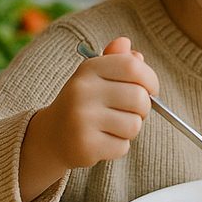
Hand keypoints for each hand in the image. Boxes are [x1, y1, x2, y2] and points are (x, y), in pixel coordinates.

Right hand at [19, 36, 158, 201]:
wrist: (51, 135)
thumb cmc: (83, 101)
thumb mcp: (96, 76)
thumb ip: (119, 61)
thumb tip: (137, 55)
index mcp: (89, 68)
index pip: (133, 67)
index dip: (150, 79)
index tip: (151, 89)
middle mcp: (82, 91)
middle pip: (139, 98)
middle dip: (143, 108)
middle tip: (131, 112)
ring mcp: (82, 119)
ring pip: (134, 125)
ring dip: (131, 129)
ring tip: (113, 126)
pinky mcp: (84, 146)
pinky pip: (123, 146)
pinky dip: (119, 146)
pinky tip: (103, 140)